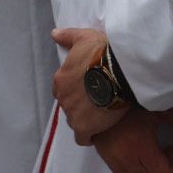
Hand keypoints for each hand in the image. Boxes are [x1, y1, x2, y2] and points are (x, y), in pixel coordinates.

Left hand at [50, 28, 127, 143]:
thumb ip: (68, 37)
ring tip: (100, 115)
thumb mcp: (83, 38)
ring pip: (74, 120)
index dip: (73, 88)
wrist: (118, 70)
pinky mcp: (84, 127)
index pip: (61, 88)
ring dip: (84, 118)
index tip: (85, 87)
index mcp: (61, 79)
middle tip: (95, 100)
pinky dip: (88, 136)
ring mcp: (72, 114)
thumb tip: (54, 34)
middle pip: (68, 105)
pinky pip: (82, 138)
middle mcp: (63, 98)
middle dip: (78, 103)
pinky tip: (97, 133)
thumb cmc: (101, 52)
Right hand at [92, 105, 172, 172]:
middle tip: (171, 149)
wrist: (98, 92)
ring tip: (156, 149)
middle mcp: (125, 160)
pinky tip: (141, 152)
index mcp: (139, 148)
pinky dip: (138, 172)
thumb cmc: (127, 97)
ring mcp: (114, 161)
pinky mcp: (106, 158)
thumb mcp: (158, 107)